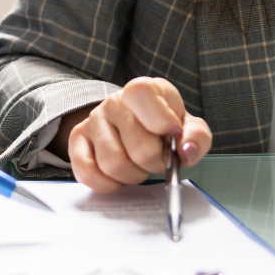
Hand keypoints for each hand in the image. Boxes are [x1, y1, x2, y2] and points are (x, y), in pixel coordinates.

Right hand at [59, 77, 211, 193]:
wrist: (133, 126)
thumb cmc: (163, 128)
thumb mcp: (187, 126)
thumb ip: (196, 137)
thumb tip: (186, 152)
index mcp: (142, 90)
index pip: (141, 94)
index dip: (161, 120)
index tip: (172, 134)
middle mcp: (114, 102)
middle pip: (138, 147)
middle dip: (154, 163)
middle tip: (157, 160)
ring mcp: (93, 120)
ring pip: (113, 164)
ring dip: (133, 176)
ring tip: (138, 166)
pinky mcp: (77, 140)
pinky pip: (87, 172)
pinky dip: (107, 184)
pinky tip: (118, 177)